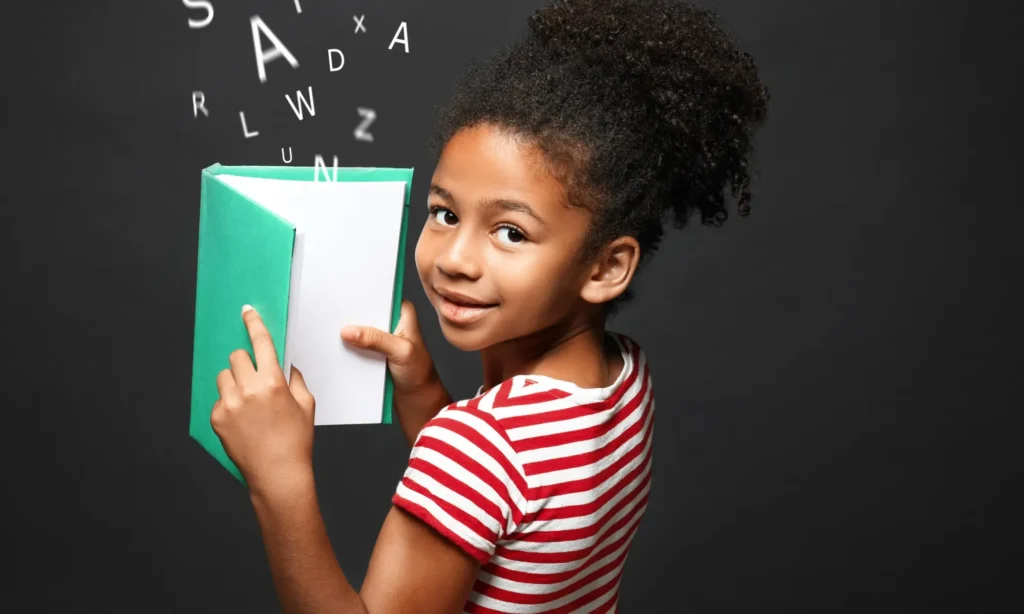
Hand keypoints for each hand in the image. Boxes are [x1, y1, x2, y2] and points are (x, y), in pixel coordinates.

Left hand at [212, 305, 316, 498]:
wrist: (277, 474)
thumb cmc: (296, 441)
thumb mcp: (306, 404)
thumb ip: (294, 379)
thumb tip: (285, 365)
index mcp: (272, 382)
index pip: (260, 342)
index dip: (253, 323)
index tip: (247, 312)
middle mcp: (248, 389)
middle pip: (237, 357)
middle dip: (246, 363)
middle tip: (255, 378)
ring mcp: (229, 404)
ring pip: (224, 376)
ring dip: (235, 381)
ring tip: (248, 403)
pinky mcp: (217, 418)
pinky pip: (220, 399)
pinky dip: (230, 403)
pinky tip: (243, 421)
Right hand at [341, 300, 450, 443]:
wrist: (417, 399)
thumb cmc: (419, 373)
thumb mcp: (401, 352)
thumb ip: (377, 340)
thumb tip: (349, 331)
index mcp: (403, 312)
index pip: (379, 297)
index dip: (361, 295)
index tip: (341, 295)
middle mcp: (391, 321)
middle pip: (366, 312)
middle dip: (351, 315)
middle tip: (330, 313)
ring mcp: (380, 337)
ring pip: (359, 329)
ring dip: (347, 331)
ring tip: (327, 329)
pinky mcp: (372, 351)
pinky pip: (356, 345)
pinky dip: (347, 347)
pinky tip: (334, 346)